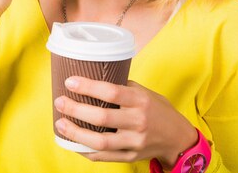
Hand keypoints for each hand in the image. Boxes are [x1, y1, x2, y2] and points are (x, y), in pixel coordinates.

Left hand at [53, 77, 197, 166]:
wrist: (177, 138)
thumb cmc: (157, 110)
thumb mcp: (145, 92)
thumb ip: (123, 87)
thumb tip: (93, 80)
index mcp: (141, 101)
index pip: (111, 92)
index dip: (88, 87)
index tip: (70, 82)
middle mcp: (138, 122)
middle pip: (102, 117)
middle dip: (75, 109)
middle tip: (60, 102)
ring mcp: (134, 142)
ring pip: (100, 141)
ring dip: (75, 133)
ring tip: (60, 124)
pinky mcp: (130, 156)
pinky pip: (103, 156)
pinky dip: (84, 150)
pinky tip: (72, 142)